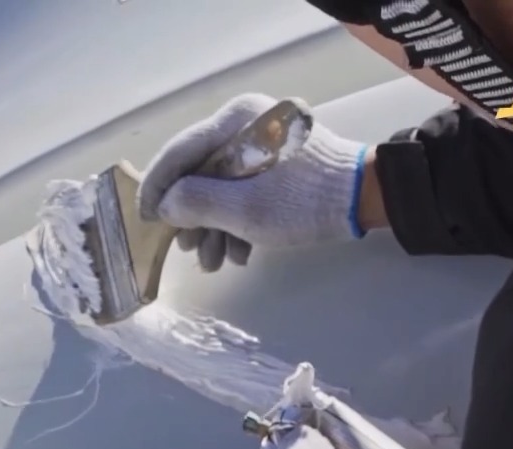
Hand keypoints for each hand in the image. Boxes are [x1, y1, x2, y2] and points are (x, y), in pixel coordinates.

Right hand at [136, 93, 370, 271]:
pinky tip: (241, 254)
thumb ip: (196, 204)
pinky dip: (238, 221)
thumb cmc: (303, 202)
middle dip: (193, 218)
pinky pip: (245, 188)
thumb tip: (167, 206)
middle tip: (188, 251)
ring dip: (215, 227)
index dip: (156, 188)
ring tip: (215, 263)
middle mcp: (245, 123)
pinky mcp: (279, 162)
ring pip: (222, 186)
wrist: (367, 198)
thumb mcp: (243, 210)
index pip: (179, 152)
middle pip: (201, 173)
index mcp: (234, 120)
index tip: (145, 220)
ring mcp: (263, 142)